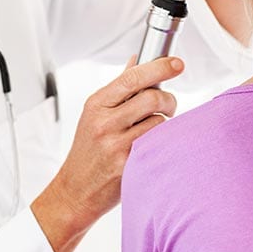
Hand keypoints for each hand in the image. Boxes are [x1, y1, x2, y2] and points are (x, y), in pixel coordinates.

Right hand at [31, 56, 183, 251]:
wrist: (76, 191)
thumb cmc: (88, 151)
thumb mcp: (95, 115)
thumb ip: (119, 89)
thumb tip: (136, 60)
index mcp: (96, 105)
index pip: (132, 77)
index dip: (159, 67)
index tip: (176, 64)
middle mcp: (104, 123)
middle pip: (152, 98)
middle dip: (168, 99)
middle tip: (169, 105)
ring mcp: (116, 145)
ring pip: (159, 122)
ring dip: (165, 123)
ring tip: (156, 130)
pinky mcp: (128, 165)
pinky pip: (158, 144)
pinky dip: (162, 141)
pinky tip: (154, 146)